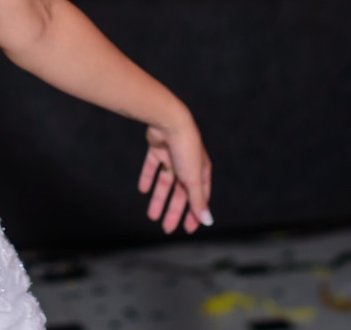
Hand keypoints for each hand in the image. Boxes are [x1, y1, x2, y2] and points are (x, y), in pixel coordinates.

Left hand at [138, 117, 212, 233]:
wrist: (169, 121)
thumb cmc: (186, 149)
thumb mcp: (193, 178)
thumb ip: (198, 200)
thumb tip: (207, 221)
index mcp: (201, 171)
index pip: (199, 197)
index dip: (194, 213)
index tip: (188, 229)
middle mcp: (187, 164)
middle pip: (181, 193)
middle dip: (174, 211)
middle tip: (166, 228)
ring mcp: (172, 156)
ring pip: (165, 182)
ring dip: (159, 199)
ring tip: (152, 216)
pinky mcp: (157, 148)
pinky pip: (152, 167)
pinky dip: (147, 178)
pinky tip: (143, 190)